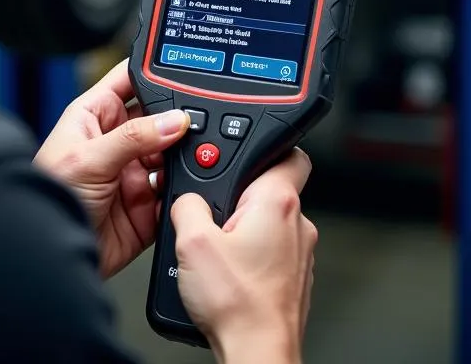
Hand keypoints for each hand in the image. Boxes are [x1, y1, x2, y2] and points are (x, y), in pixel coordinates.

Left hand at [34, 60, 189, 277]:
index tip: (182, 69)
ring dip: (184, 157)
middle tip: (197, 122)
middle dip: (178, 120)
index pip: (129, 82)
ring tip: (198, 156)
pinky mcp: (146, 207)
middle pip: (159, 119)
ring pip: (172, 156)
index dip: (152, 72)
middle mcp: (116, 142)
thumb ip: (133, 138)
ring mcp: (133, 174)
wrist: (52, 251)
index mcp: (95, 116)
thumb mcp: (88, 158)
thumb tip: (174, 121)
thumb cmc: (49, 194)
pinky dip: (185, 191)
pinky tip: (189, 187)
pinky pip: (175, 193)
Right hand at [171, 149, 316, 363]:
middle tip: (210, 209)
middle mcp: (297, 225)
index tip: (243, 148)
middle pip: (268, 187)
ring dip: (241, 226)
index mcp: (277, 203)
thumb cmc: (236, 304)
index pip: (288, 151)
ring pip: (267, 221)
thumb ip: (186, 201)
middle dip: (238, 192)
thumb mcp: (191, 239)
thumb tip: (186, 196)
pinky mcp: (293, 279)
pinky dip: (248, 253)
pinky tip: (226, 271)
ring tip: (213, 248)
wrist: (256, 355)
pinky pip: (269, 250)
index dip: (264, 143)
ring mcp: (299, 255)